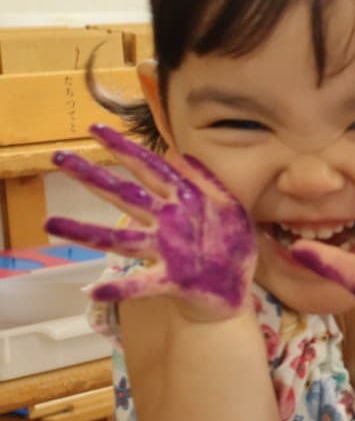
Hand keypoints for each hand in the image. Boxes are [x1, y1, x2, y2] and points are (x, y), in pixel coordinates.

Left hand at [44, 124, 255, 319]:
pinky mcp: (171, 280)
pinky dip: (119, 289)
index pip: (149, 168)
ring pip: (120, 240)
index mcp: (186, 201)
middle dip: (91, 176)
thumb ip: (205, 179)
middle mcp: (172, 221)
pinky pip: (140, 285)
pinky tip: (92, 291)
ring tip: (49, 222)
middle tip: (59, 158)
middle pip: (125, 196)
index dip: (123, 148)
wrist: (238, 291)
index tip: (95, 130)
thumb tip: (179, 154)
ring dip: (84, 232)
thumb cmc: (230, 248)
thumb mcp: (229, 206)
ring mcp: (168, 251)